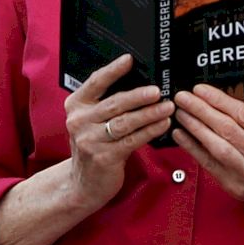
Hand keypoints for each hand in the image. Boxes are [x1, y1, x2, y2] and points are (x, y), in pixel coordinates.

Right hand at [63, 55, 173, 209]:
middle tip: (158, 91)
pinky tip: (162, 125)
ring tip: (167, 107)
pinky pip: (132, 140)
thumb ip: (106, 103)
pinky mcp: (103, 157)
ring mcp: (90, 140)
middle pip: (114, 103)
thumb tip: (140, 82)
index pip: (95, 82)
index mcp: (76, 105)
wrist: (82, 184)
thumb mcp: (91, 121)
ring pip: (125, 122)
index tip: (129, 60)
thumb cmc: (93, 146)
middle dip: (139, 96)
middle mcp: (79, 121)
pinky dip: (150, 131)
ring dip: (149, 113)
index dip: (113, 70)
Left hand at [171, 84, 243, 205]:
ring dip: (195, 127)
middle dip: (202, 110)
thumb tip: (216, 101)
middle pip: (228, 129)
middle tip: (185, 98)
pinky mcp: (232, 185)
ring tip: (182, 113)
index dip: (220, 100)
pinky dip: (192, 147)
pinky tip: (181, 135)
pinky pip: (208, 163)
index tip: (202, 91)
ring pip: (217, 146)